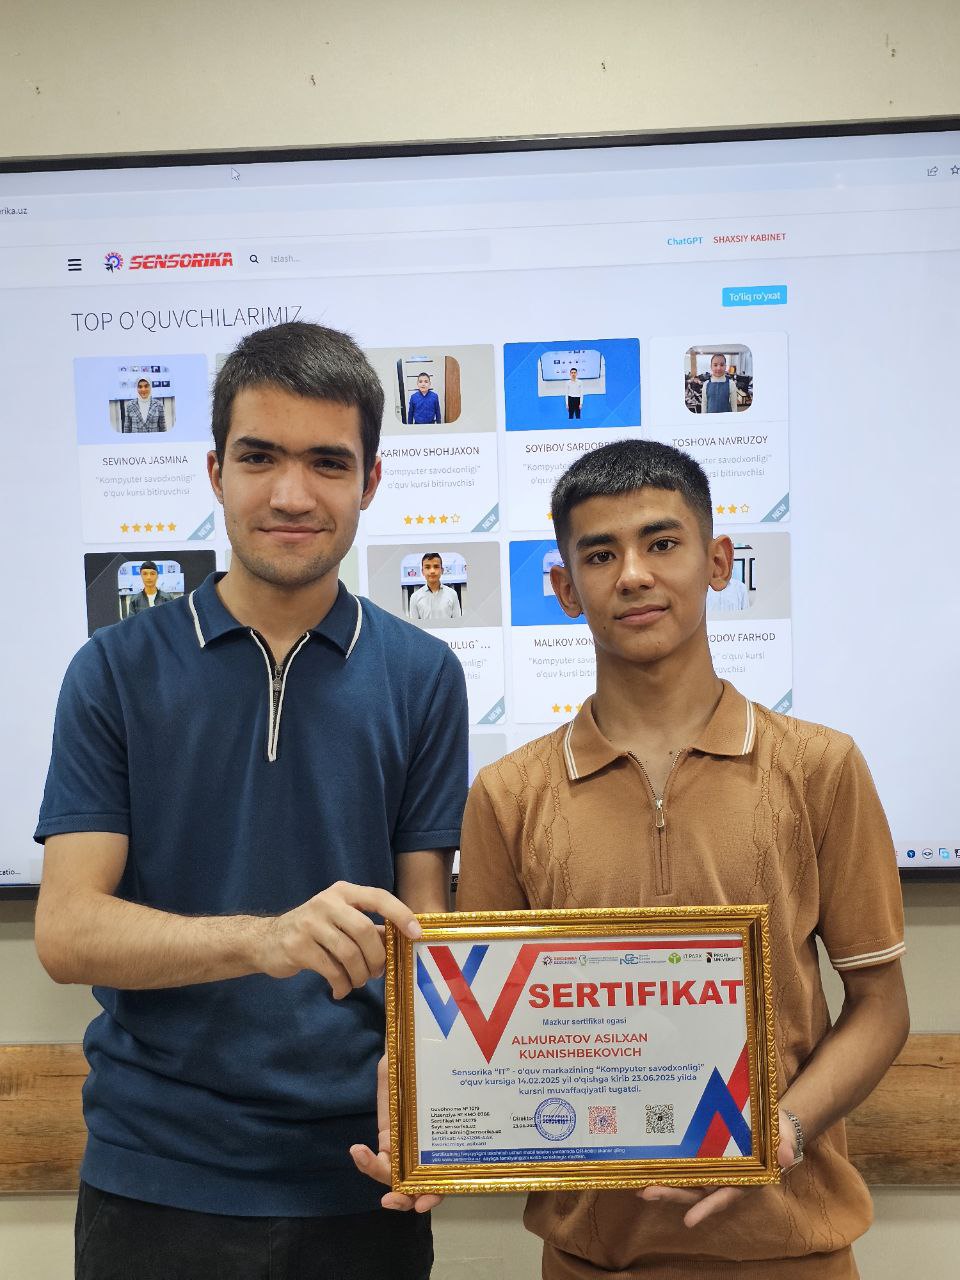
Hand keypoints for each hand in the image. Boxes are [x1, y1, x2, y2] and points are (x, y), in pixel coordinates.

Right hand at [256, 882, 421, 997]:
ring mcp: (310, 922)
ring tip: (357, 982)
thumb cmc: (313, 930)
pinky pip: (331, 969)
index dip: (400, 914)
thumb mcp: (341, 921)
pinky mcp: (298, 946)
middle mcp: (327, 902)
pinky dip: (341, 984)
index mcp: (343, 892)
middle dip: (377, 957)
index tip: (416, 933)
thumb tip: (402, 939)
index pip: (378, 897)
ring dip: (359, 974)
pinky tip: (340, 989)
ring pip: (349, 953)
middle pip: (365, 930)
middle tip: (376, 973)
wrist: (266, 941)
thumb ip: (370, 928)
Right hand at [350, 1055, 442, 1212]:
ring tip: (421, 1204)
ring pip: (421, 1186)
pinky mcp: (447, 1156)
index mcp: (391, 1136)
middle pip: (399, 1182)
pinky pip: (442, 1177)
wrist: (437, 1073)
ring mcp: (426, 1156)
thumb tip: (388, 1058)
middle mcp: (407, 1151)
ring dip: (418, 1199)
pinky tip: (444, 1189)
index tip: (359, 1151)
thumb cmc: (411, 1070)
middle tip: (391, 1199)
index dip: (368, 1162)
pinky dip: (440, 1189)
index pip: (378, 1158)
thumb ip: (390, 1071)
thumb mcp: (395, 1068)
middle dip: (395, 1195)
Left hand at [636, 1108, 797, 1227]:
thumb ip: (785, 1147)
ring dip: (664, 1185)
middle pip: (696, 1192)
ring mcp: (714, 1171)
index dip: (707, 1209)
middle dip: (672, 1194)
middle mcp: (725, 1180)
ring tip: (640, 1187)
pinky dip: (668, 1169)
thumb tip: (785, 1158)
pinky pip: (686, 1166)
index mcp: (745, 1181)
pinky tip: (648, 1168)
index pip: (724, 1197)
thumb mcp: (784, 1138)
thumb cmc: (778, 1134)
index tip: (689, 1221)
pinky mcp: (705, 1158)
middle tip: (647, 1193)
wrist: (771, 1124)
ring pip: (687, 1182)